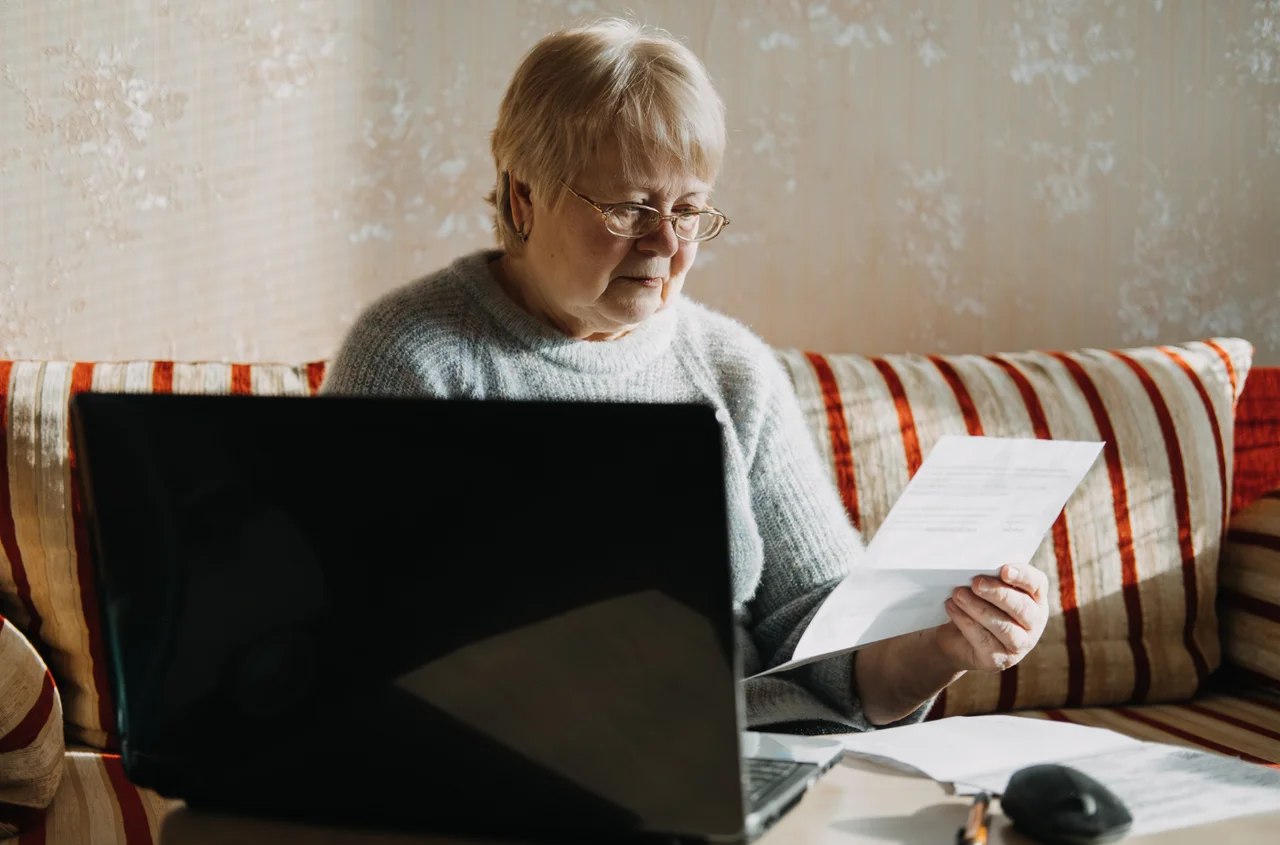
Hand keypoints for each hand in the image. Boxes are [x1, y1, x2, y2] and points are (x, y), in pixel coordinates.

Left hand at [934, 564, 1048, 672]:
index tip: (1004, 569)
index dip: (1022, 576)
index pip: (1037, 584)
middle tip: (976, 582)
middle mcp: (1034, 623)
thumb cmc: (974, 603)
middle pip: (1022, 607)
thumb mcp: (984, 588)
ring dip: (978, 608)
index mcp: (1035, 599)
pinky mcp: (999, 661)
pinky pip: (984, 640)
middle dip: (998, 593)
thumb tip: (976, 564)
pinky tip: (952, 607)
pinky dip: (965, 622)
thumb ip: (988, 576)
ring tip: (958, 594)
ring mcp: (1019, 645)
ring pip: (1004, 627)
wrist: (954, 637)